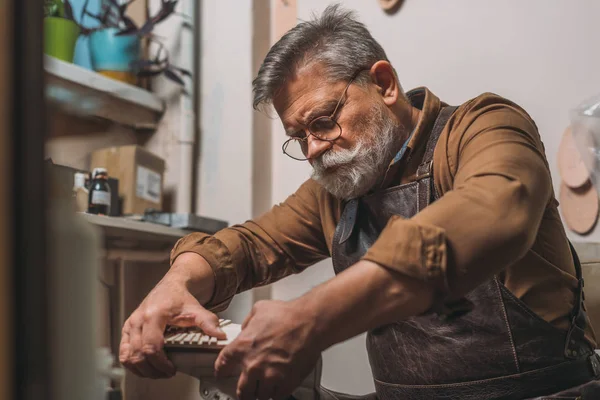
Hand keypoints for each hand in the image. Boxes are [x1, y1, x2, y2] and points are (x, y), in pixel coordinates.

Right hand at [119, 254, 224, 378]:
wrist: (171, 287)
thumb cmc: (180, 298)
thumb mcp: (196, 309)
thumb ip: (207, 322)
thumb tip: (219, 335)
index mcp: (154, 315)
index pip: (152, 346)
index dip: (161, 363)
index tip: (171, 369)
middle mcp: (138, 320)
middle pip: (139, 354)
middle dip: (153, 369)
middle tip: (167, 373)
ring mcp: (130, 325)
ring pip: (128, 356)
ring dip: (141, 369)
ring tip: (157, 372)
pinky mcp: (127, 329)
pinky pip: (123, 352)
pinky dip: (132, 363)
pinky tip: (145, 366)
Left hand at [214, 300, 321, 399]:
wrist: (309, 322)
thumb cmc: (289, 315)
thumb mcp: (260, 309)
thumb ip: (248, 322)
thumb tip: (246, 327)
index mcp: (243, 347)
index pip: (223, 364)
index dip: (221, 370)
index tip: (223, 373)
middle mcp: (253, 365)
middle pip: (241, 390)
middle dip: (243, 391)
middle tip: (246, 390)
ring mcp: (269, 377)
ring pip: (259, 396)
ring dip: (261, 392)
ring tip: (264, 388)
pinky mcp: (286, 383)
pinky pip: (276, 396)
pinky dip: (276, 393)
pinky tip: (278, 388)